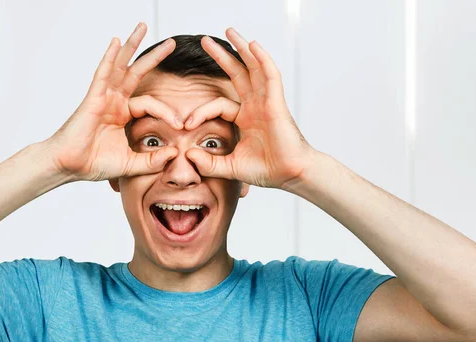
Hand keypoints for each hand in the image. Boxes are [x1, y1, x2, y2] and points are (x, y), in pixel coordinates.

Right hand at [43, 23, 180, 181]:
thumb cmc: (94, 163)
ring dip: (132, 46)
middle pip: (136, 73)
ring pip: (120, 66)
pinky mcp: (93, 98)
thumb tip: (174, 153)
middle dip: (153, 57)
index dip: (168, 112)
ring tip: (143, 26)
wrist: (70, 166)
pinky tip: (117, 41)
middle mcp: (114, 102)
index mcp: (123, 114)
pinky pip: (103, 73)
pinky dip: (110, 57)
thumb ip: (152, 160)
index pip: (151, 104)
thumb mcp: (131, 164)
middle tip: (171, 43)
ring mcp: (104, 97)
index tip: (181, 125)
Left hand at [185, 28, 316, 189]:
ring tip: (228, 31)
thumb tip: (189, 155)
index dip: (200, 112)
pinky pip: (270, 75)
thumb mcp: (230, 167)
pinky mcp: (276, 103)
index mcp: (245, 118)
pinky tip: (252, 45)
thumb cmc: (267, 170)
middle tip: (204, 40)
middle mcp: (256, 106)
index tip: (185, 124)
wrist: (290, 175)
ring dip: (241, 49)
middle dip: (222, 56)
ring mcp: (267, 102)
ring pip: (253, 68)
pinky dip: (262, 59)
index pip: (218, 105)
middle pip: (237, 73)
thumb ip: (209, 163)